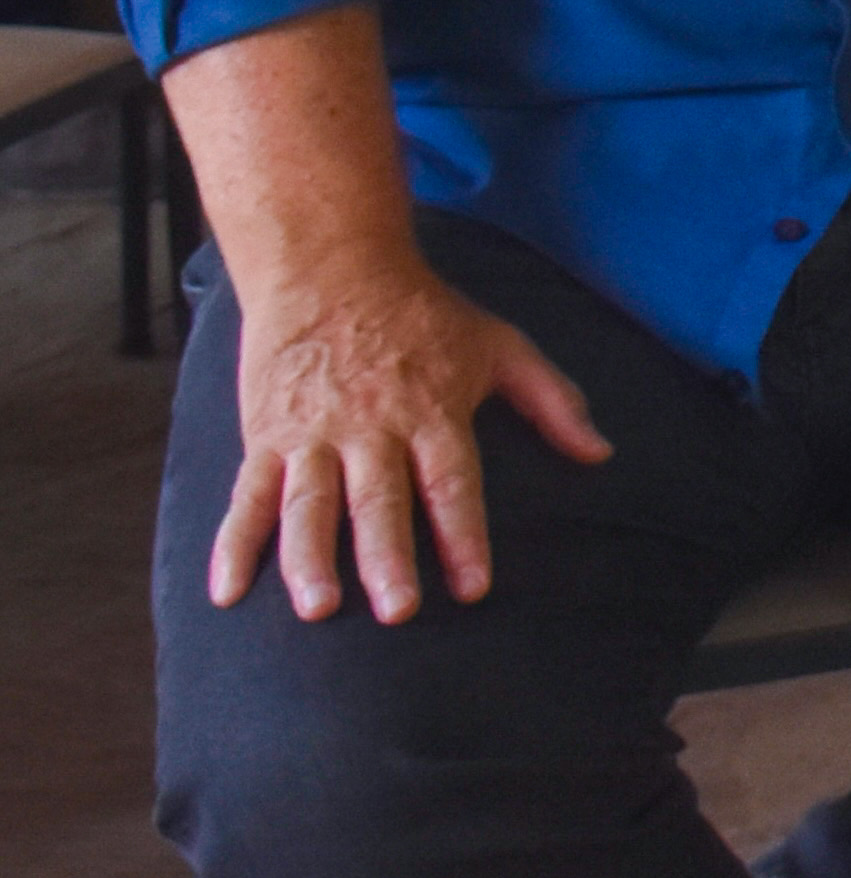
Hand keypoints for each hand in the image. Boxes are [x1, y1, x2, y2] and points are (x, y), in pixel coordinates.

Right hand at [207, 258, 608, 621]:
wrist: (330, 265)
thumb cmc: (423, 314)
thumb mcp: (500, 345)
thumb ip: (552, 401)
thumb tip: (600, 453)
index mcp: (430, 411)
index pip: (451, 483)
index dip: (464, 535)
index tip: (473, 587)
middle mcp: (370, 428)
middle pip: (380, 500)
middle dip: (387, 557)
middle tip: (398, 611)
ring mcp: (312, 435)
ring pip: (309, 505)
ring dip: (310, 559)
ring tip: (318, 609)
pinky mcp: (266, 435)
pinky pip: (247, 497)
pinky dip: (231, 545)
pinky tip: (223, 591)